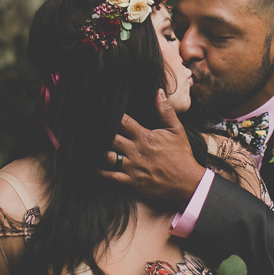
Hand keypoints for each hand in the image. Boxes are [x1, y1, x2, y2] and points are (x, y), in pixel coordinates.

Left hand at [99, 89, 205, 208]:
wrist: (187, 183)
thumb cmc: (181, 156)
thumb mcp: (176, 130)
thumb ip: (165, 111)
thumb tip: (158, 91)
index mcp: (144, 136)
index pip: (122, 121)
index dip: (110, 116)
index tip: (101, 111)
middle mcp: (135, 151)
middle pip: (109, 137)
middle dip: (99, 133)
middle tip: (88, 129)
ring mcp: (132, 167)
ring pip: (106, 157)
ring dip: (96, 152)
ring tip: (86, 147)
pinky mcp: (131, 183)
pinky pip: (109, 177)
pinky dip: (98, 173)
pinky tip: (90, 168)